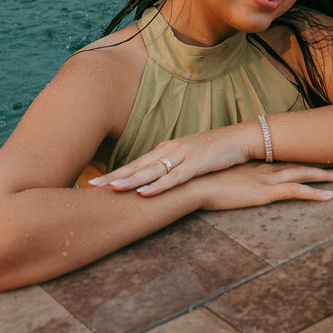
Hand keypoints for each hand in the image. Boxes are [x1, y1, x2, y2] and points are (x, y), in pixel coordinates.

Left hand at [89, 126, 252, 195]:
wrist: (241, 138)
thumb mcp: (189, 158)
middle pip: (137, 166)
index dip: (115, 173)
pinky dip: (158, 186)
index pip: (136, 163)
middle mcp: (170, 150)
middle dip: (114, 178)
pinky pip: (174, 178)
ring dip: (131, 181)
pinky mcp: (197, 164)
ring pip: (151, 171)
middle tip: (91, 188)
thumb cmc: (215, 150)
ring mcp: (183, 156)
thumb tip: (156, 181)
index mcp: (166, 149)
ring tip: (111, 190)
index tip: (95, 183)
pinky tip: (145, 193)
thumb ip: (172, 167)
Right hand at [194, 162, 332, 210]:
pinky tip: (331, 197)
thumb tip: (232, 184)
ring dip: (326, 176)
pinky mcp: (267, 192)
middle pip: (301, 164)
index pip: (287, 160)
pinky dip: (316, 194)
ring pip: (305, 174)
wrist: (196, 185)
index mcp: (257, 166)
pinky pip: (298, 191)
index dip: (304, 160)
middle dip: (323, 166)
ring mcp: (268, 179)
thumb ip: (232, 180)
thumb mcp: (222, 180)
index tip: (318, 160)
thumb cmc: (204, 184)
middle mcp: (266, 169)